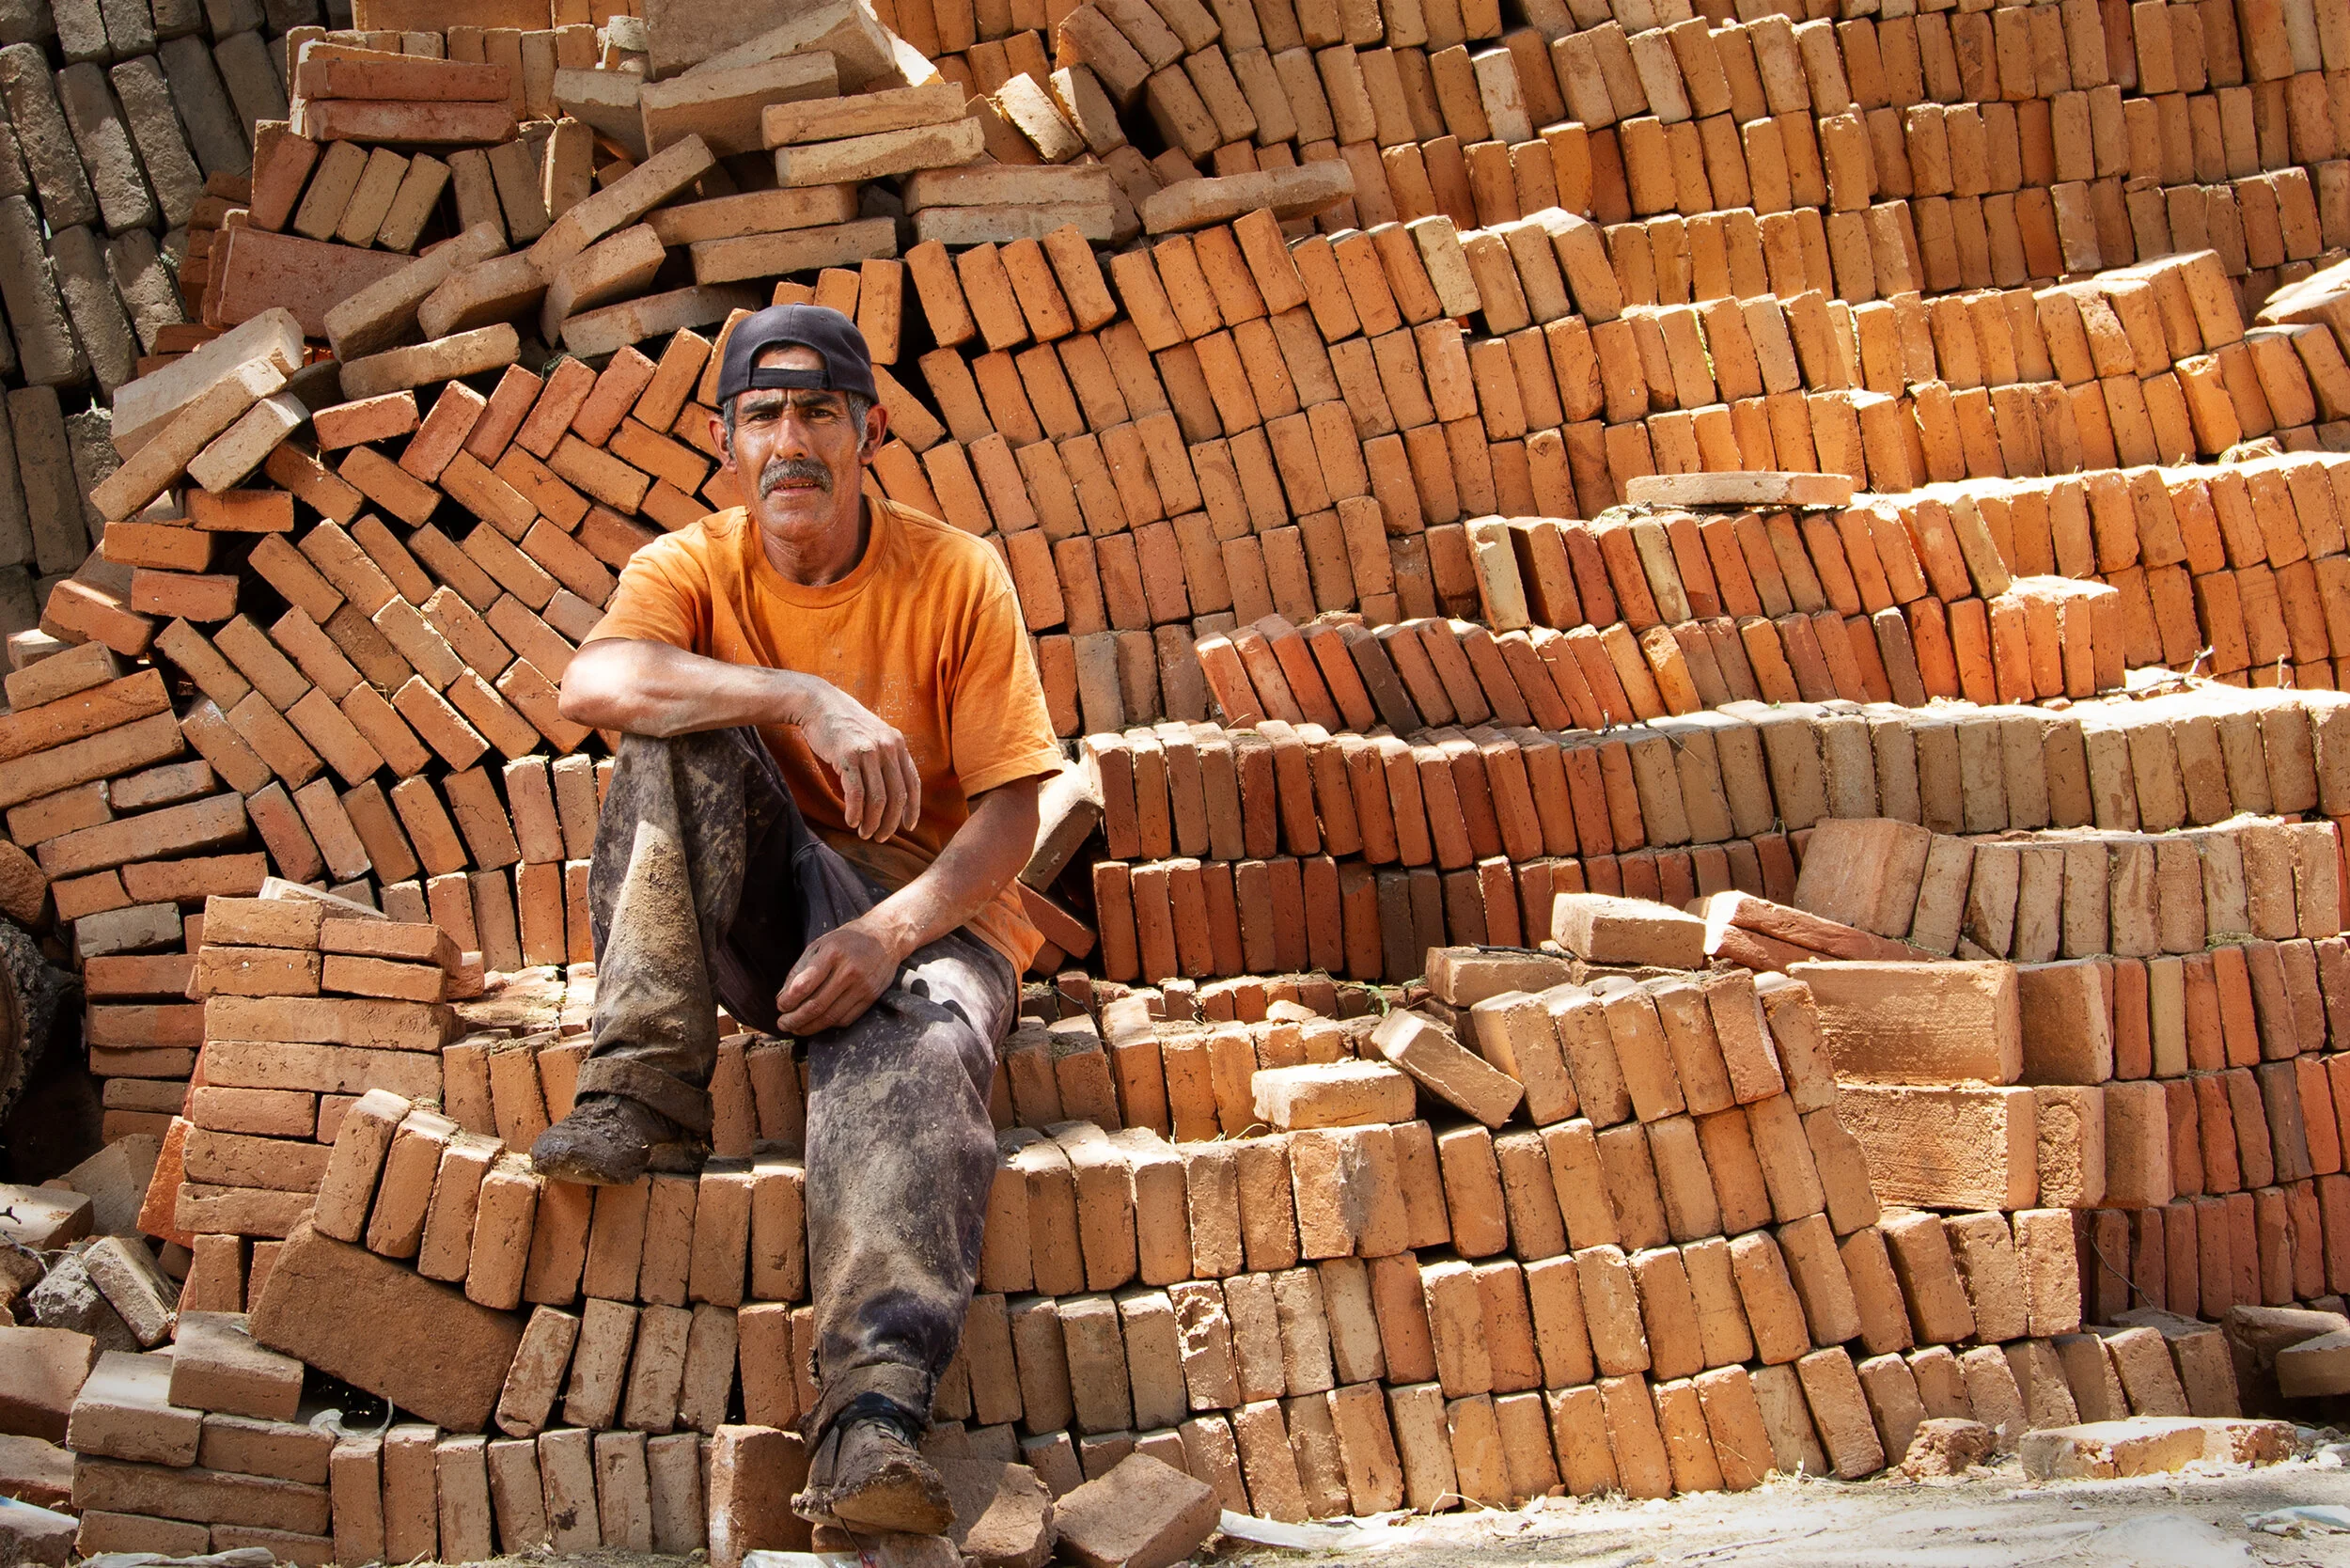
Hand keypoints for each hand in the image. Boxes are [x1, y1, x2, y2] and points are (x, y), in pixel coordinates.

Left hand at [774, 917, 904, 1034]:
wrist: (888, 936)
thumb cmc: (849, 939)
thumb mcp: (821, 943)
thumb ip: (801, 968)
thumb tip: (783, 996)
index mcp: (833, 953)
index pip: (804, 984)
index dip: (788, 1000)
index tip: (780, 1006)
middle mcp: (849, 971)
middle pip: (816, 1005)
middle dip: (795, 1019)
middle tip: (782, 1024)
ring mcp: (863, 986)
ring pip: (830, 1017)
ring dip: (809, 1027)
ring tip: (796, 1028)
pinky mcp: (871, 997)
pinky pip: (846, 1019)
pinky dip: (828, 1024)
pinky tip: (818, 1022)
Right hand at [795, 680, 920, 839]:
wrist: (818, 703)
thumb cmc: (844, 725)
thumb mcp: (873, 736)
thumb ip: (885, 759)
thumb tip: (891, 793)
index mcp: (898, 744)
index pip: (913, 783)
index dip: (913, 809)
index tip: (908, 827)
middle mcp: (888, 747)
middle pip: (897, 796)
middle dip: (890, 822)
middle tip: (880, 837)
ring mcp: (869, 751)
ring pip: (878, 799)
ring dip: (872, 822)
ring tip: (864, 833)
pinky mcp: (849, 756)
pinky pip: (856, 794)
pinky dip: (855, 813)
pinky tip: (851, 821)